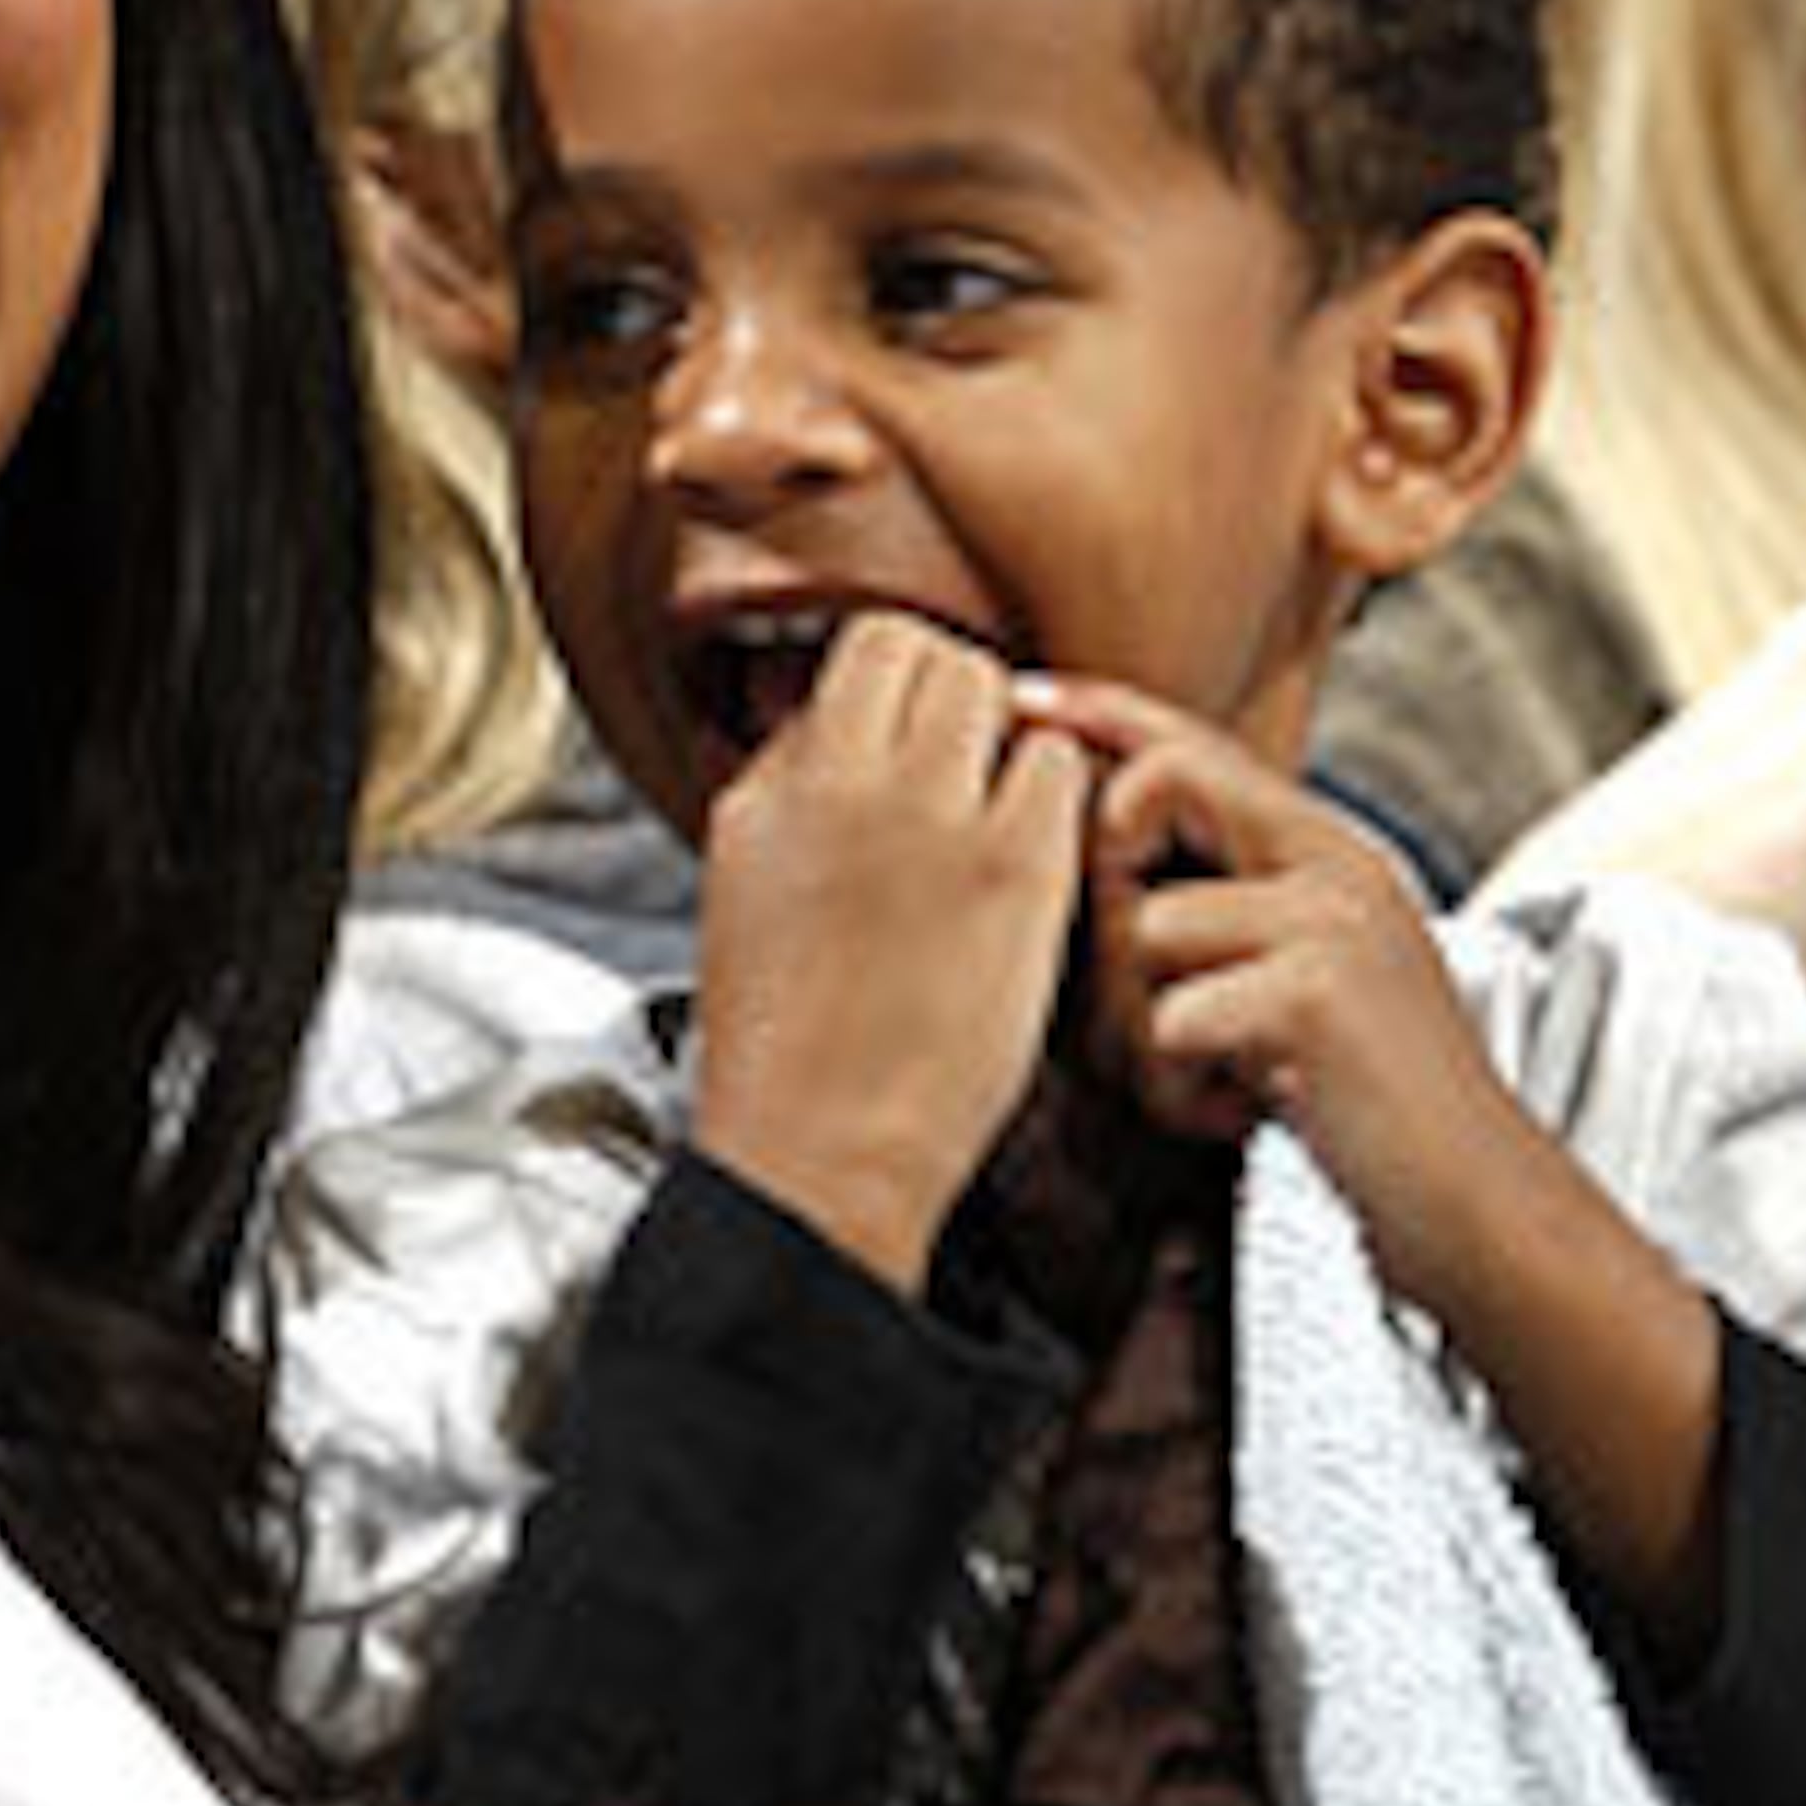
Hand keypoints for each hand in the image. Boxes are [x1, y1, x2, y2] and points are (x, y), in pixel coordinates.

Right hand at [691, 616, 1087, 1288]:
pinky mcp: (1014, 871)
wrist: (821, 1154)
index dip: (898, 680)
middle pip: (929, 652)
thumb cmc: (789, 1044)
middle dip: (956, 698)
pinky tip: (1033, 861)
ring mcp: (933, 821)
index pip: (856, 651)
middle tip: (967, 765)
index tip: (913, 727)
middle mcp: (843, 785)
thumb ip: (788, 780)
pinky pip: (1058, 770)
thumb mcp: (747, 881)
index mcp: (771, 791)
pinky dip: (1056, 800)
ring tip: (998, 815)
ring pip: (997, 691)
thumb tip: (830, 707)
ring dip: (1008, 740)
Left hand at [1046, 681, 1498, 1256]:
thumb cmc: (1372, 1108)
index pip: (1193, 742)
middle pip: (1151, 789)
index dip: (1101, 712)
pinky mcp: (1317, 994)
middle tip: (1144, 1018)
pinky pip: (1172, 1018)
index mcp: (1325, 853)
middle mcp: (1335, 864)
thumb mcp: (1303, 979)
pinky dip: (1181, 1088)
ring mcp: (1332, 921)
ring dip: (1141, 1033)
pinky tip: (1240, 1115)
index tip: (1028, 701)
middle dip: (1104, 906)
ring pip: (1144, 929)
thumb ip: (1228, 911)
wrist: (1475, 1202)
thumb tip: (1105, 864)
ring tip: (1210, 1085)